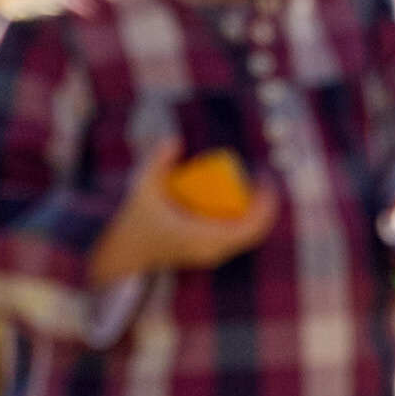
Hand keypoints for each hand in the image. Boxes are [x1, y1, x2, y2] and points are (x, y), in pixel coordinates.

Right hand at [93, 154, 276, 282]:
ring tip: (257, 186)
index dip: (265, 205)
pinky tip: (247, 199)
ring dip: (259, 214)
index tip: (263, 179)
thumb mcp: (142, 187)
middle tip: (263, 178)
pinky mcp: (209, 253)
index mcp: (203, 239)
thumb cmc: (136, 220)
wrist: (127, 252)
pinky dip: (248, 220)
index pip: (248, 228)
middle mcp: (212, 252)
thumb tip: (174, 140)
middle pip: (255, 232)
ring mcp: (212, 255)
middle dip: (267, 206)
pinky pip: (238, 238)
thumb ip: (156, 161)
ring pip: (248, 237)